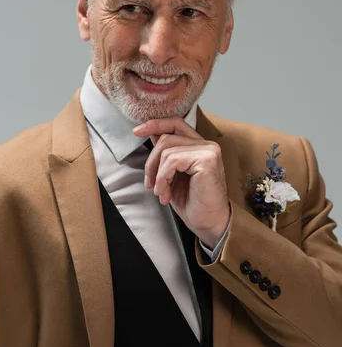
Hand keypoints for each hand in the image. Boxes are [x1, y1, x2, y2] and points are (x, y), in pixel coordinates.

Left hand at [133, 116, 230, 248]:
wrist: (208, 223)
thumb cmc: (192, 202)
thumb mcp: (172, 174)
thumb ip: (166, 154)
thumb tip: (151, 134)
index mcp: (198, 145)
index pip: (175, 123)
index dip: (155, 124)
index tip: (137, 132)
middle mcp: (206, 144)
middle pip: (165, 138)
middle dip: (151, 162)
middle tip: (149, 183)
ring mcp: (208, 150)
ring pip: (166, 150)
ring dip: (157, 175)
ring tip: (161, 192)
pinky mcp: (207, 160)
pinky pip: (172, 160)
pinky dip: (163, 177)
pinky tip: (166, 193)